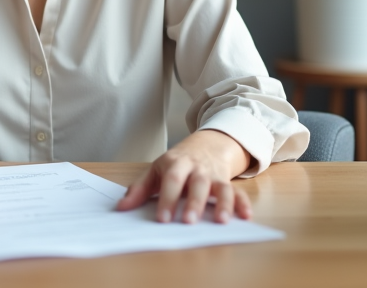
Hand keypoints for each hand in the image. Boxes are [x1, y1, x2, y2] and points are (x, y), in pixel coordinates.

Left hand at [116, 130, 251, 223]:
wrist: (207, 144)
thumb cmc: (178, 163)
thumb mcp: (157, 170)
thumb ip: (140, 189)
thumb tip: (121, 207)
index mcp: (176, 164)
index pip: (171, 180)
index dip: (167, 199)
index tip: (163, 219)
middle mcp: (197, 169)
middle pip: (197, 184)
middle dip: (193, 203)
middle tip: (188, 222)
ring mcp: (214, 176)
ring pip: (220, 187)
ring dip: (222, 204)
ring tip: (221, 221)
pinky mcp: (228, 182)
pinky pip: (238, 192)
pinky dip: (243, 203)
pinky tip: (245, 216)